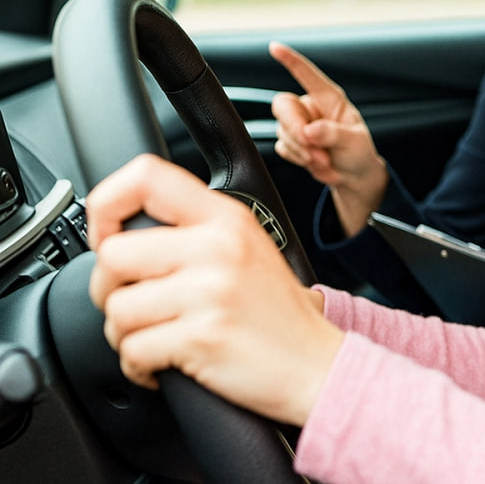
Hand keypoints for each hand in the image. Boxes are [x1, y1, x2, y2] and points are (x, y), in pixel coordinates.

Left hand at [87, 154, 343, 426]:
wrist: (315, 365)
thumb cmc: (276, 314)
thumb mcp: (246, 247)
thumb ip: (195, 229)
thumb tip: (122, 232)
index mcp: (226, 218)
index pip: (145, 178)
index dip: (107, 206)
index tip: (109, 236)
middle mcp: (218, 246)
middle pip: (113, 253)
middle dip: (110, 289)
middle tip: (137, 304)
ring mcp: (210, 291)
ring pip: (116, 308)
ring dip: (127, 334)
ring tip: (160, 336)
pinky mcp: (201, 336)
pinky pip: (131, 351)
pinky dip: (139, 368)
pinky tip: (166, 364)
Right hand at [269, 41, 387, 235]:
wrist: (352, 175)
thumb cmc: (358, 150)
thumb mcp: (355, 142)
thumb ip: (334, 134)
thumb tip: (311, 131)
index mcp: (329, 98)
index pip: (308, 75)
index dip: (291, 61)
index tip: (274, 47)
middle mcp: (310, 108)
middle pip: (283, 106)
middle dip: (295, 129)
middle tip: (314, 150)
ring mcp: (298, 124)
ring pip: (282, 130)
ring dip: (302, 150)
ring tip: (325, 160)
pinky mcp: (290, 142)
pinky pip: (283, 147)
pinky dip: (298, 159)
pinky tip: (316, 163)